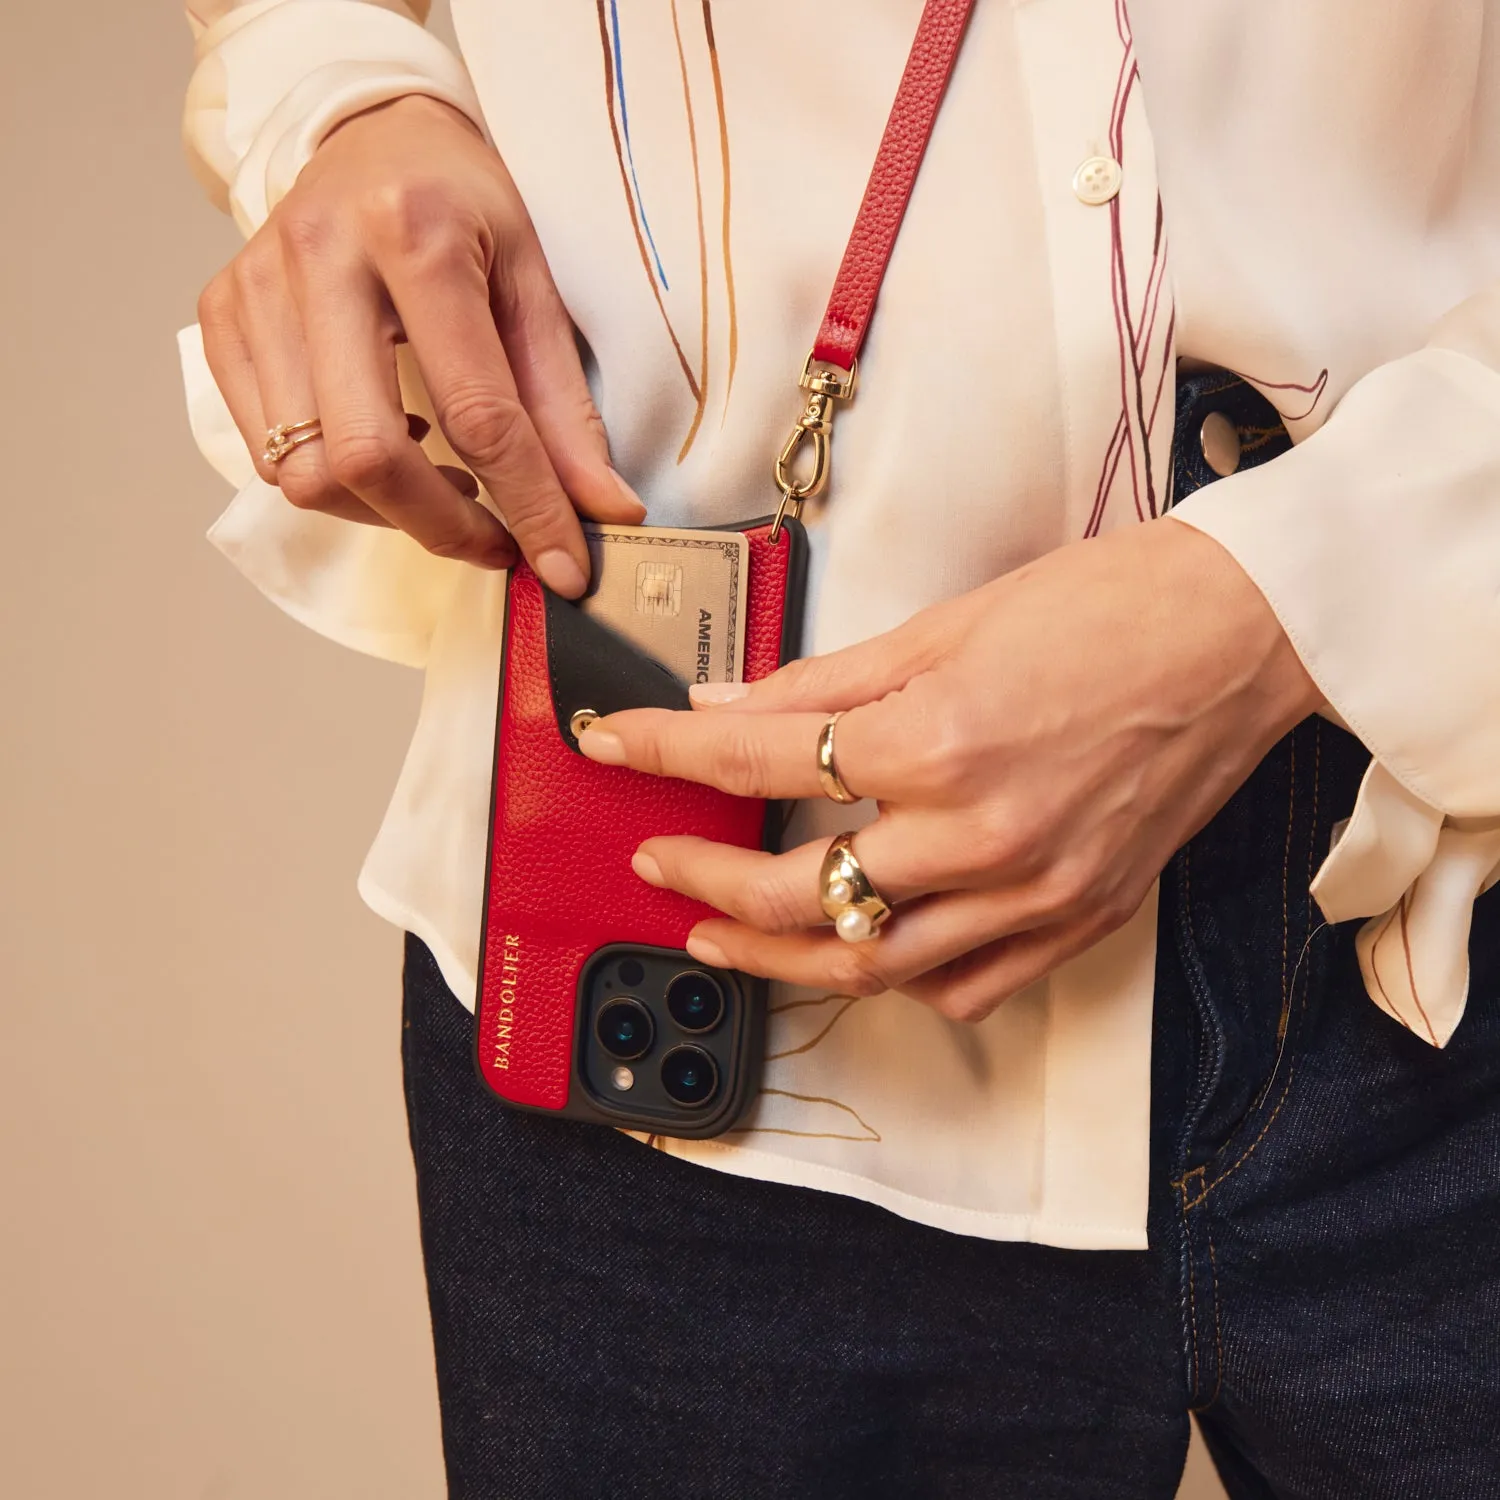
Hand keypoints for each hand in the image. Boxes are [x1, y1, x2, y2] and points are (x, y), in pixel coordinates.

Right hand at [196, 95, 643, 590]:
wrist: (371, 132)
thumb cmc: (461, 204)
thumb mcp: (534, 284)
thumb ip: (565, 408)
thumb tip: (605, 511)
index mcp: (415, 235)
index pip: (476, 414)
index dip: (527, 507)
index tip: (562, 568)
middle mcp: (321, 258)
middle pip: (366, 458)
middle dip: (442, 528)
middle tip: (497, 541)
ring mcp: (256, 288)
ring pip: (307, 472)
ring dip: (387, 510)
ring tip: (443, 478)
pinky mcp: (221, 316)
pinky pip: (267, 452)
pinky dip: (336, 477)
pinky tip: (386, 438)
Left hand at [579, 520, 1320, 1021]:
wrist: (1245, 634)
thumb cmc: (1109, 606)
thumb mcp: (945, 624)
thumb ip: (824, 683)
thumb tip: (728, 708)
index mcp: (937, 741)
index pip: (757, 763)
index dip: (667, 754)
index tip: (617, 748)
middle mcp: (980, 835)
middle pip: (797, 896)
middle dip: (704, 885)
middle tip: (657, 868)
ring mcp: (1032, 892)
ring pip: (869, 967)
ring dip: (776, 956)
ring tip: (719, 937)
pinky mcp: (1077, 919)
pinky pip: (962, 986)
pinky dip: (894, 977)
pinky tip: (858, 947)